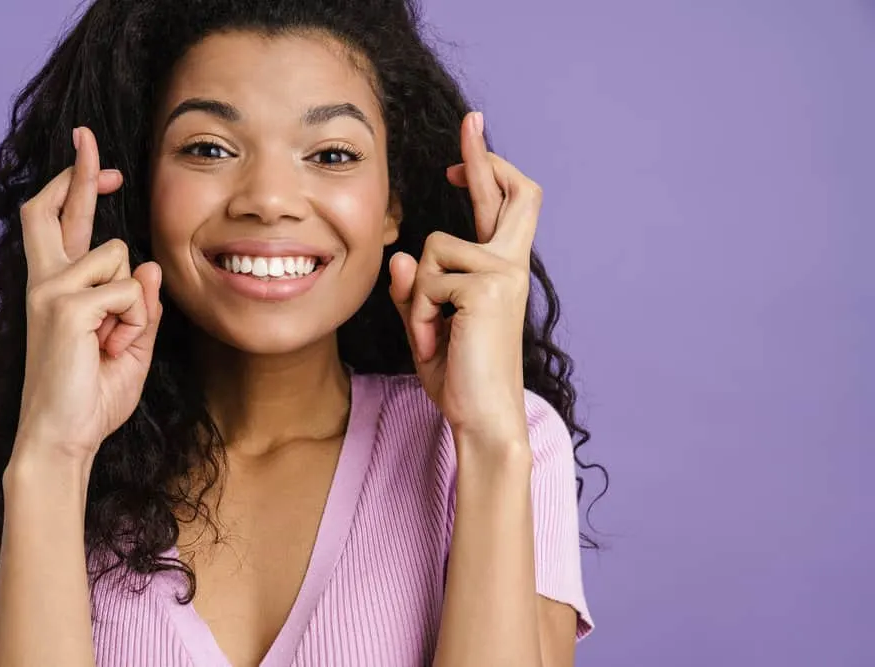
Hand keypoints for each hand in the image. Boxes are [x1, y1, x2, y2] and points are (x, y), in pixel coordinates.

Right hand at [14, 126, 162, 466]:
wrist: (65, 438)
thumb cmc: (94, 394)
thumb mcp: (132, 343)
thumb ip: (140, 304)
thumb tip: (148, 266)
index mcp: (58, 287)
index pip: (60, 223)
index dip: (76, 184)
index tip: (94, 156)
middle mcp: (45, 281)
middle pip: (50, 208)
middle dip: (77, 172)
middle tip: (89, 140)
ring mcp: (50, 291)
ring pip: (119, 258)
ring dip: (134, 303)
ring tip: (114, 343)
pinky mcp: (64, 306)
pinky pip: (127, 293)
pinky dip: (134, 323)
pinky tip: (111, 350)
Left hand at [388, 111, 541, 446]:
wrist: (482, 418)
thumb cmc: (458, 374)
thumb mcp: (427, 325)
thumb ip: (415, 288)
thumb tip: (402, 255)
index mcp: (499, 271)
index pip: (501, 207)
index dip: (487, 169)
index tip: (471, 138)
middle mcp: (510, 265)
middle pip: (515, 193)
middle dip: (486, 155)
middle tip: (471, 121)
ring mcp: (503, 272)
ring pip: (432, 249)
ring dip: (417, 297)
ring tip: (432, 335)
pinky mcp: (488, 286)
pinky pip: (426, 280)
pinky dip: (417, 314)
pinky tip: (435, 341)